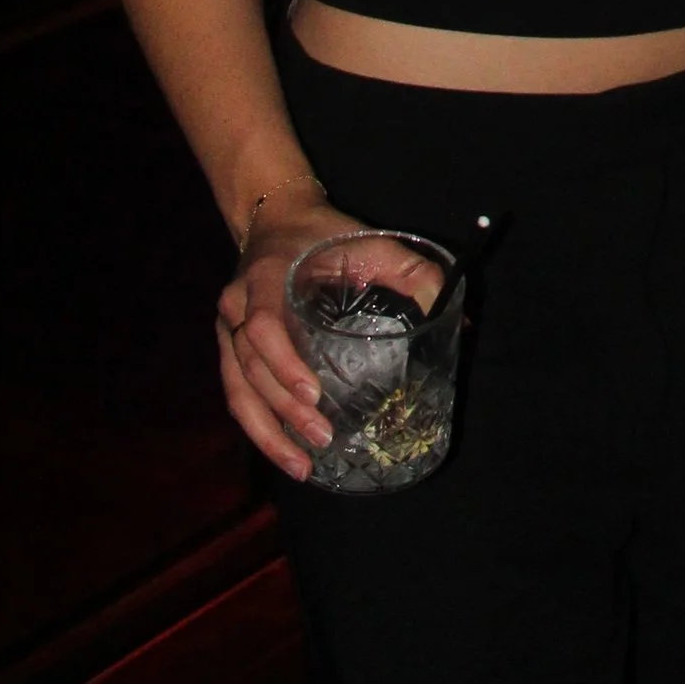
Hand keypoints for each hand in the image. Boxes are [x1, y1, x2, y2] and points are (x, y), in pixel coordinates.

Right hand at [218, 208, 448, 483]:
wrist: (276, 217)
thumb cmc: (326, 234)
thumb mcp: (370, 241)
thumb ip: (412, 271)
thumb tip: (457, 314)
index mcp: (266, 278)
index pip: (263, 327)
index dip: (283, 364)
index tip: (312, 394)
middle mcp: (237, 307)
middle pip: (249, 367)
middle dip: (283, 410)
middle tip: (322, 437)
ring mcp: (227, 330)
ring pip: (237, 390)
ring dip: (267, 432)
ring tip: (301, 466)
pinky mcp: (229, 348)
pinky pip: (236, 393)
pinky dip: (258, 426)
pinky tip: (283, 451)